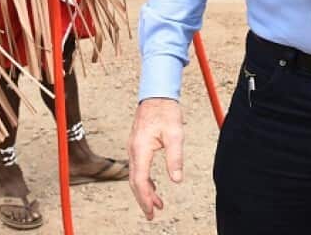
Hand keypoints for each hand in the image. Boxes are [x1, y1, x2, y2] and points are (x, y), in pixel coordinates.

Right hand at [128, 98, 183, 219]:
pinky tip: (153, 187)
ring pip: (135, 176)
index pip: (139, 180)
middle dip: (143, 199)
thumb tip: (177, 180)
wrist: (156, 95)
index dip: (145, 198)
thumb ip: (175, 158)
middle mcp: (133, 150)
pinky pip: (137, 168)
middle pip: (134, 181)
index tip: (151, 211)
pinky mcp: (137, 146)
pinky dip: (144, 181)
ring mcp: (133, 148)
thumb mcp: (175, 134)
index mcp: (141, 148)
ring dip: (144, 191)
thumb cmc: (166, 112)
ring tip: (157, 204)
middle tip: (152, 215)